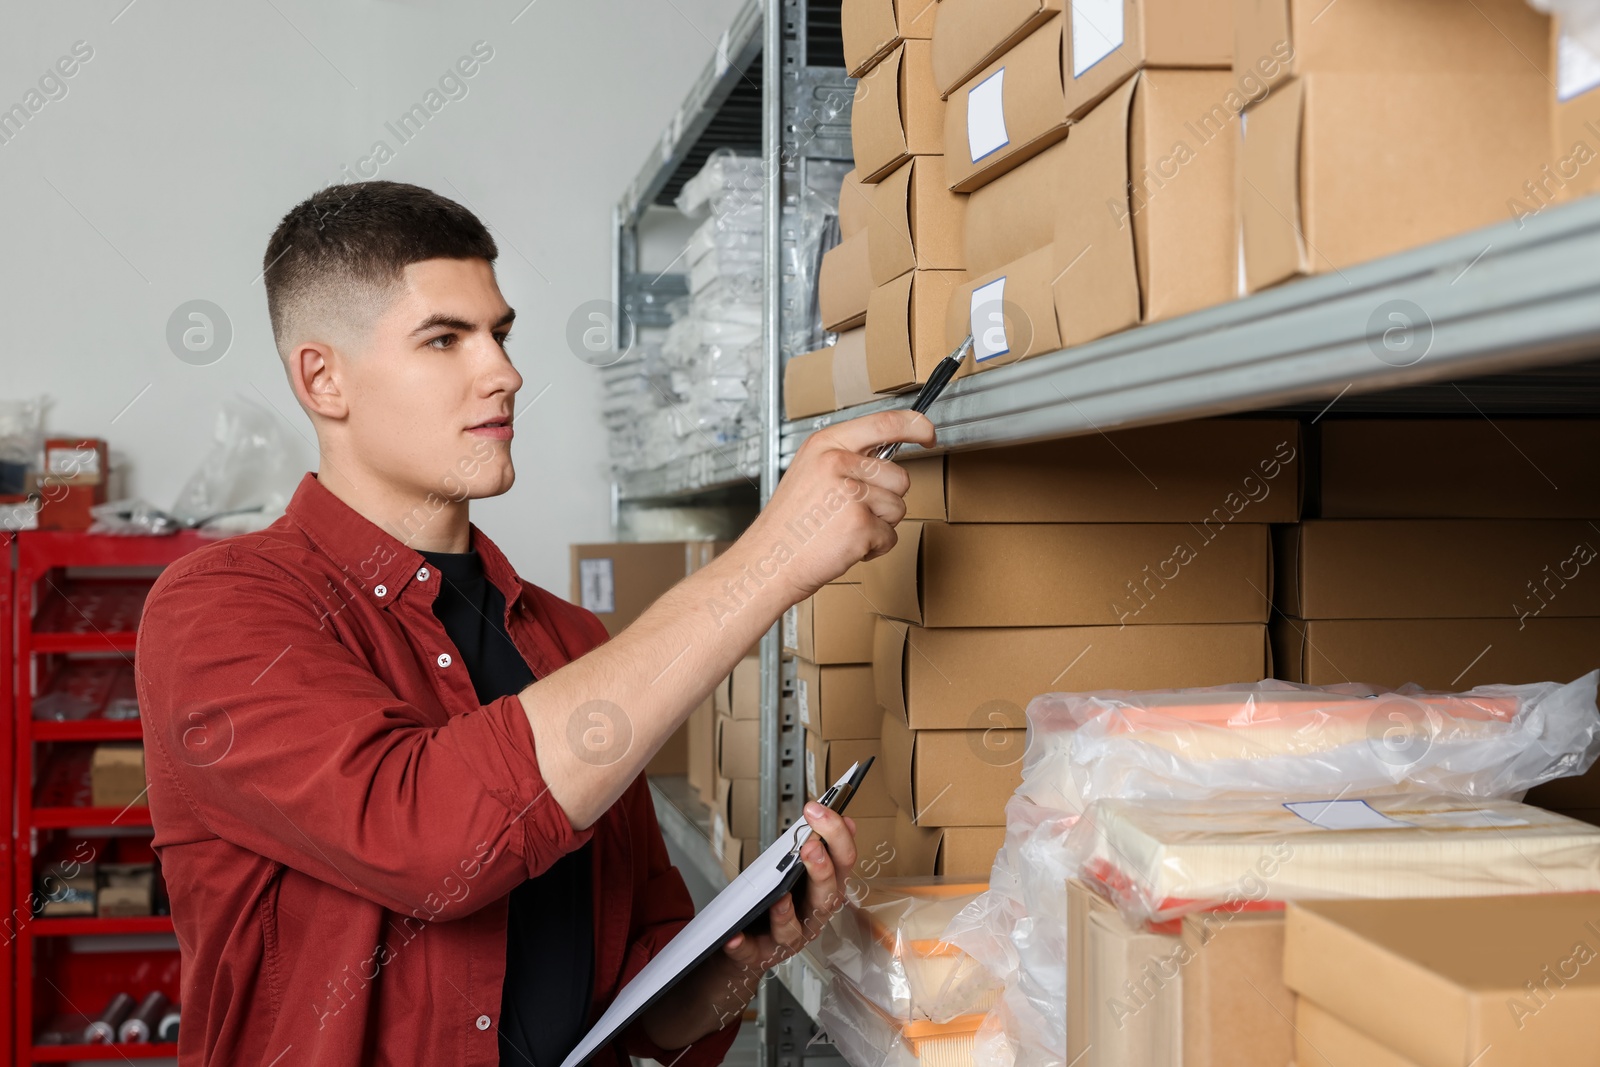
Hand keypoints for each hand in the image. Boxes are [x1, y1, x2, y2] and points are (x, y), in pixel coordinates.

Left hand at [720, 804, 857, 975]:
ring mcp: (788, 939)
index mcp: (825, 891)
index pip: (843, 863)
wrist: (752, 942)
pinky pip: (751, 952)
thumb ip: (815, 846)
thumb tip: (832, 813)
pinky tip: (733, 936)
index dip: (837, 836)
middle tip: (811, 847)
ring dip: (786, 914)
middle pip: (827, 898)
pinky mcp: (759, 954)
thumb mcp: (798, 870)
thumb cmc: (779, 900)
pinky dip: (742, 945)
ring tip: (779, 897)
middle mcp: (813, 917)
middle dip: (821, 871)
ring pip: (793, 931)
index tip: (820, 810)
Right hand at [743, 409, 934, 599]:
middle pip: (899, 477)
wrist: (767, 560)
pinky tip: (844, 545)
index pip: (884, 423)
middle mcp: (837, 463)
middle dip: (886, 500)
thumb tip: (889, 452)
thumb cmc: (790, 523)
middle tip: (850, 512)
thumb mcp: (811, 471)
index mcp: (826, 444)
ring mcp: (849, 493)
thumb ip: (847, 458)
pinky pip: (890, 536)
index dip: (915, 426)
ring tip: (842, 528)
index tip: (928, 433)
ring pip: (898, 508)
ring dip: (879, 526)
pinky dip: (873, 548)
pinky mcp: (860, 524)